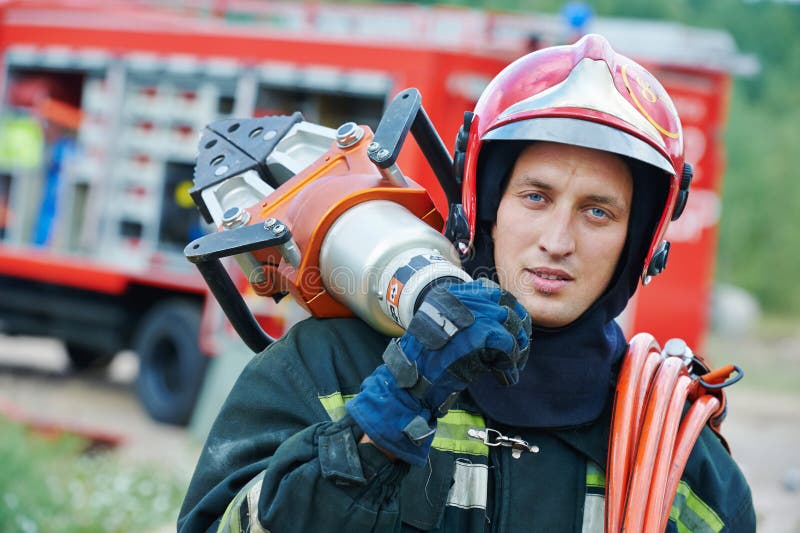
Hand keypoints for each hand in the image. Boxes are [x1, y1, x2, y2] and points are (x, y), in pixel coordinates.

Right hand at [346, 279, 530, 465]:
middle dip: (517, 328)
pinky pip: (508, 345)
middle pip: (505, 305)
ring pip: (510, 324)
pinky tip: (504, 378)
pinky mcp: (481, 333)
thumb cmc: (426, 362)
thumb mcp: (443, 327)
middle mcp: (462, 298)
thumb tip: (505, 319)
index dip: (506, 309)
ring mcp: (472, 313)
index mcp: (450, 294)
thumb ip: (469, 318)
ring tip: (511, 366)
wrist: (412, 382)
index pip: (490, 290)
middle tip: (519, 349)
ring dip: (516, 347)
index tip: (512, 326)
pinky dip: (510, 364)